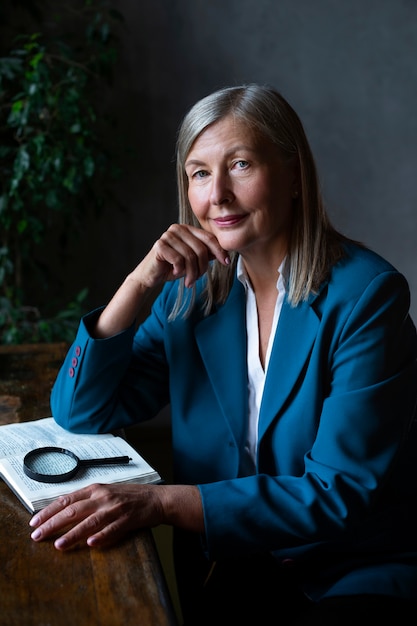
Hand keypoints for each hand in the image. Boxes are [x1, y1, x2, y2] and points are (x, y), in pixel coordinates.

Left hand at [29, 482, 164, 549]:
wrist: (156, 498)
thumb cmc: (129, 496)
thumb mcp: (105, 492)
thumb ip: (86, 499)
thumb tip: (61, 509)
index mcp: (95, 489)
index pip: (66, 500)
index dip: (49, 511)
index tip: (34, 523)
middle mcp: (103, 497)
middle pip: (73, 510)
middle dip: (52, 524)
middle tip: (38, 536)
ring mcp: (115, 508)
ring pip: (90, 521)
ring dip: (73, 534)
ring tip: (59, 545)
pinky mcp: (127, 519)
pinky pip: (112, 529)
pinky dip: (101, 536)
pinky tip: (91, 544)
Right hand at [139, 223, 230, 288]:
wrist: (151, 275)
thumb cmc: (172, 267)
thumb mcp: (192, 261)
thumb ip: (205, 254)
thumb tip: (223, 254)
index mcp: (187, 229)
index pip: (208, 237)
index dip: (219, 250)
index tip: (227, 262)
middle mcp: (177, 229)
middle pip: (200, 249)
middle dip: (202, 267)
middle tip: (198, 279)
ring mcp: (167, 236)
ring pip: (190, 256)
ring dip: (192, 273)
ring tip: (189, 281)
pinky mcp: (160, 245)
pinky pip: (178, 260)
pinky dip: (180, 270)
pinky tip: (176, 273)